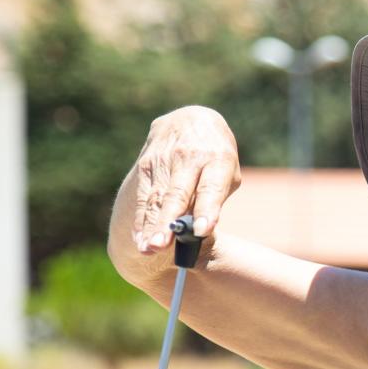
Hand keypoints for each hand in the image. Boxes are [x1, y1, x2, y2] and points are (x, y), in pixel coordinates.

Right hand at [133, 106, 240, 253]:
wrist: (192, 120)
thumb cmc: (216, 158)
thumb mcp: (226, 172)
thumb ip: (215, 199)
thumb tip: (198, 230)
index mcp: (218, 158)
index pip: (211, 187)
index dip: (206, 209)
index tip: (202, 231)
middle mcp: (189, 156)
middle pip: (178, 193)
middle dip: (169, 220)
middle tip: (162, 245)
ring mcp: (164, 158)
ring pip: (156, 197)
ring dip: (151, 225)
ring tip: (149, 248)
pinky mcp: (146, 162)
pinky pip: (143, 196)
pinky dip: (141, 220)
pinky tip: (140, 240)